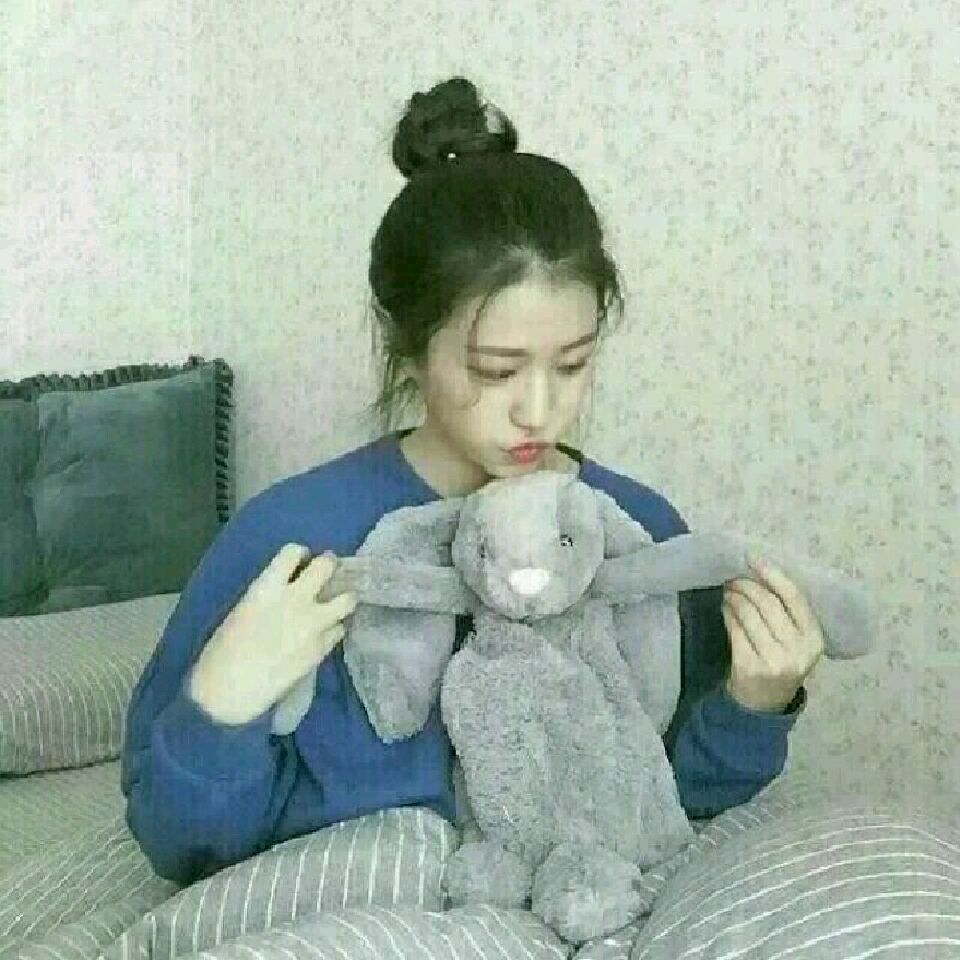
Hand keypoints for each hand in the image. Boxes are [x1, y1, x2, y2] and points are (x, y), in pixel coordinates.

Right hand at [189, 544, 357, 724]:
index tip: (301, 560)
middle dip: (329, 565)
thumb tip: (286, 590)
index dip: (299, 554)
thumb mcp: (243, 611)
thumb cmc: (223, 652)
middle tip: (327, 571)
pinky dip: (334, 629)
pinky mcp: (322, 648)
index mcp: (266, 587)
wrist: (231, 691)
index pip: (293, 551)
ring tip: (335, 603)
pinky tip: (325, 634)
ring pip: (347, 599)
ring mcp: (313, 624)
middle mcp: (295, 599)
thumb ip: (269, 596)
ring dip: (342, 598)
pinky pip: (339, 629)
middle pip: (326, 566)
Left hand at [721, 556, 823, 712]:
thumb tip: (759, 572)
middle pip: (767, 603)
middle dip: (747, 585)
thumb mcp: (795, 641)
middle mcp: (798, 650)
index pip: (794, 597)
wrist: (764, 704)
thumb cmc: (780, 662)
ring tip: (728, 591)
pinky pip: (735, 630)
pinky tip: (725, 608)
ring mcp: (774, 660)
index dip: (773, 574)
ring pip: (749, 615)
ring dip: (734, 597)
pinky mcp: (750, 666)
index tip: (753, 558)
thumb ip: (786, 613)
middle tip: (733, 577)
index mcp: (815, 639)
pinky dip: (728, 614)